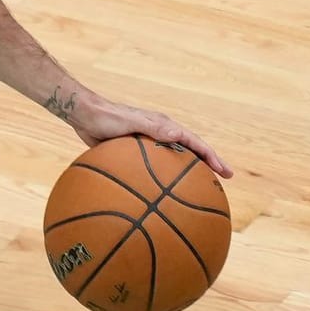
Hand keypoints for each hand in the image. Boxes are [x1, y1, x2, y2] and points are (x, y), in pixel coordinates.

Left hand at [67, 94, 232, 177]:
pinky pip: (154, 168)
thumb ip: (153, 127)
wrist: (84, 115)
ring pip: (173, 161)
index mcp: (165, 126)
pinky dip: (162, 178)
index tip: (226, 173)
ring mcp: (149, 143)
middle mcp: (160, 134)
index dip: (212, 158)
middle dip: (207, 166)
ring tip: (197, 192)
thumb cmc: (107, 117)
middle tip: (221, 183)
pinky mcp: (135, 152)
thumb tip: (180, 134)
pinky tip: (159, 195)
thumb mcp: (131, 121)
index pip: (195, 144)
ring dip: (186, 174)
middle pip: (190, 152)